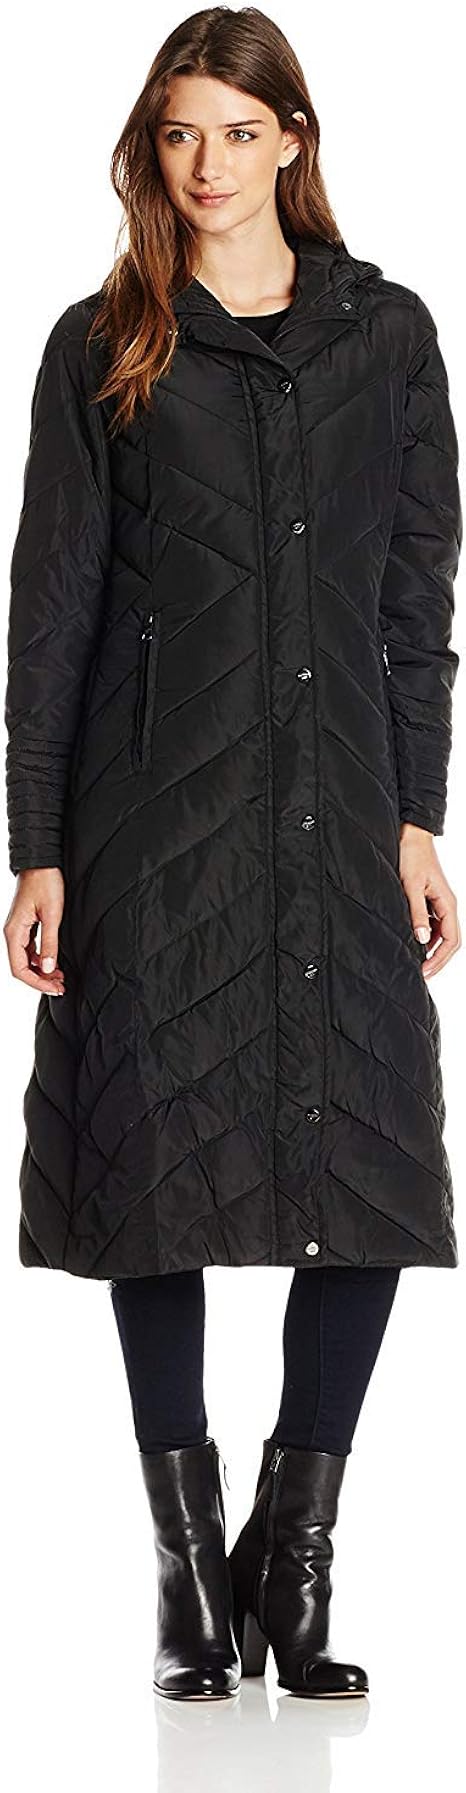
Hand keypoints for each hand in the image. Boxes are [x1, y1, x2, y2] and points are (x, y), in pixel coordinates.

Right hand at [3, 868, 65, 995]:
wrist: (41, 862)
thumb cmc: (46, 883)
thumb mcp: (53, 914)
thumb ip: (49, 943)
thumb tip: (47, 969)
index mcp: (14, 932)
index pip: (19, 969)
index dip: (36, 983)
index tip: (55, 988)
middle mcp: (11, 933)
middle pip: (21, 967)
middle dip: (40, 979)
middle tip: (61, 986)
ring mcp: (17, 929)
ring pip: (25, 960)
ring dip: (41, 971)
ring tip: (60, 977)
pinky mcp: (24, 925)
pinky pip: (28, 949)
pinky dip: (40, 959)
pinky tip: (54, 962)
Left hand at [398, 823, 460, 978]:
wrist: (411, 834)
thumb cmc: (412, 856)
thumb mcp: (410, 886)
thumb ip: (417, 914)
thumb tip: (423, 940)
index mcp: (447, 903)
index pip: (452, 940)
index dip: (440, 958)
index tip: (425, 970)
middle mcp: (447, 905)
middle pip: (450, 941)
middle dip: (437, 959)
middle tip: (421, 974)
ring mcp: (439, 903)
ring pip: (441, 934)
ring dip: (431, 949)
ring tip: (415, 962)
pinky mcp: (430, 899)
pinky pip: (433, 924)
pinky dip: (425, 936)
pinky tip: (412, 942)